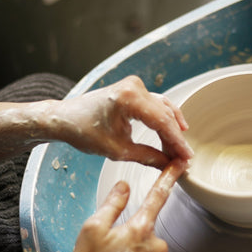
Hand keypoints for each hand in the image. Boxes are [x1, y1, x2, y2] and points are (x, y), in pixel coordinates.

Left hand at [53, 75, 192, 168]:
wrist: (65, 118)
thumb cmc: (83, 130)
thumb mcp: (117, 150)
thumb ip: (147, 157)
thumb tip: (169, 165)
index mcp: (128, 98)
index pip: (162, 122)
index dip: (177, 142)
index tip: (187, 158)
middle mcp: (134, 87)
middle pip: (165, 115)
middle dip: (175, 138)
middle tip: (183, 159)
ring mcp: (135, 86)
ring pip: (163, 109)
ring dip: (172, 130)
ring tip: (178, 151)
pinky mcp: (134, 90)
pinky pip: (156, 105)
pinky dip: (164, 121)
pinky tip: (172, 135)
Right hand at [57, 159, 187, 251]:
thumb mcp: (93, 228)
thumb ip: (112, 203)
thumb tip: (124, 186)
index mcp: (140, 228)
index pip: (158, 195)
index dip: (169, 177)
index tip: (180, 164)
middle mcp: (156, 245)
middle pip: (147, 229)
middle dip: (132, 234)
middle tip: (112, 249)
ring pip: (150, 250)